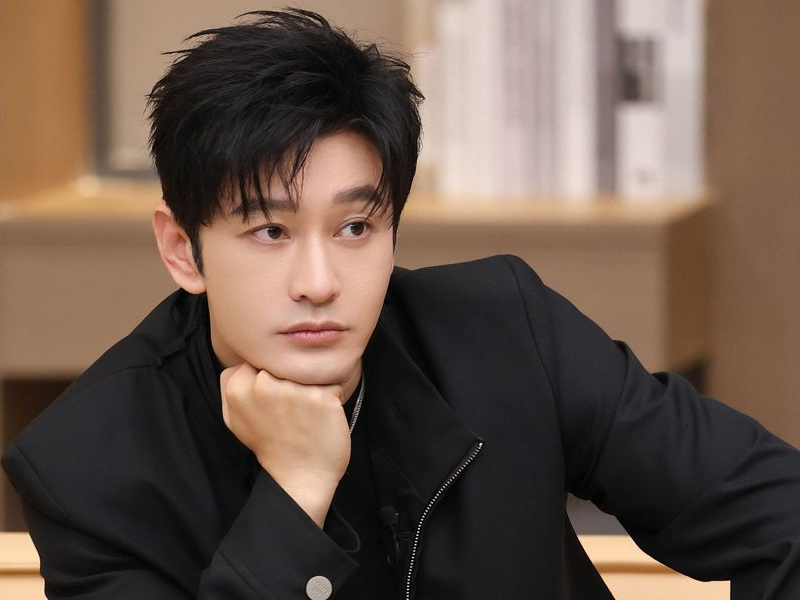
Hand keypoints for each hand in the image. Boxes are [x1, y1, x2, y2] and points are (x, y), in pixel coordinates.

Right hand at [220, 363, 350, 526]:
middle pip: (285, 362)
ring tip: (307, 412)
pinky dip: (332, 398)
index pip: (261, 359)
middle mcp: (263, 384)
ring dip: (313, 386)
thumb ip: (231, 384)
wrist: (299, 478)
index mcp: (238, 388)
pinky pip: (333, 383)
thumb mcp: (235, 417)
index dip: (272, 376)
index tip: (274, 399)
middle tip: (292, 408)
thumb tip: (243, 359)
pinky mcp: (321, 397)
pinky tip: (323, 417)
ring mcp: (293, 390)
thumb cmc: (269, 444)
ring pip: (309, 370)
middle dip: (292, 378)